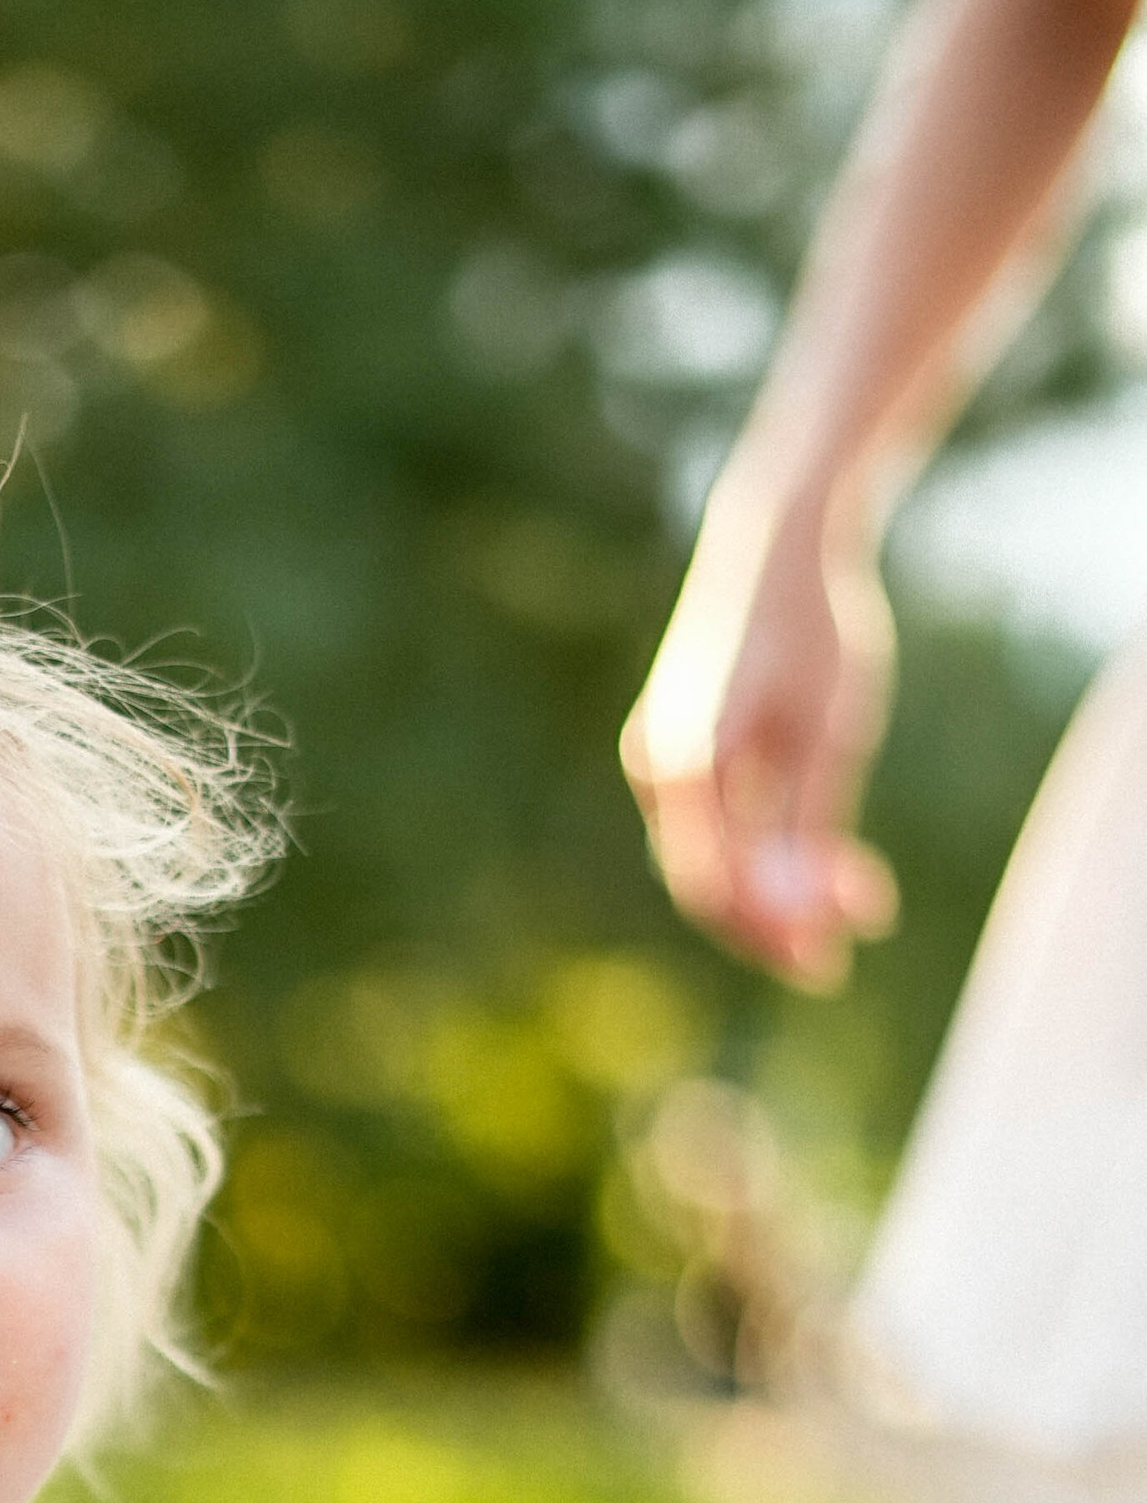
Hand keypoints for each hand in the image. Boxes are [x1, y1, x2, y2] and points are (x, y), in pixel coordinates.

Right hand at [620, 480, 899, 990]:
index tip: (833, 961)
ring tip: (844, 904)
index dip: (773, 932)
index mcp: (692, 760)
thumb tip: (808, 919)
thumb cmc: (816, 628)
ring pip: (707, 860)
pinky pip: (708, 828)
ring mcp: (657, 758)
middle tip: (839, 955)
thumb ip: (811, 827)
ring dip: (769, 894)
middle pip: (706, 884)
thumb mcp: (832, 734)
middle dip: (773, 924)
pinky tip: (813, 859)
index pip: (718, 884)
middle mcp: (658, 766)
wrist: (776, 541)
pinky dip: (757, 854)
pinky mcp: (674, 749)